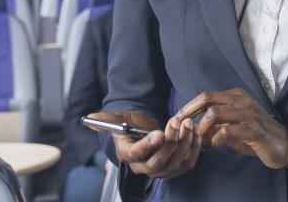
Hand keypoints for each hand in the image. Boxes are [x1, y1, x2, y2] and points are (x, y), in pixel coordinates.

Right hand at [85, 110, 201, 178]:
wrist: (143, 131)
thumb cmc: (130, 125)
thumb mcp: (118, 119)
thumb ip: (106, 119)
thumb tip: (91, 117)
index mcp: (127, 155)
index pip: (137, 154)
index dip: (149, 145)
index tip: (160, 132)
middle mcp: (142, 167)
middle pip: (157, 162)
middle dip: (171, 142)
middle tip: (178, 122)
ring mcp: (160, 170)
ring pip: (174, 164)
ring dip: (185, 144)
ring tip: (189, 124)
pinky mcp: (174, 168)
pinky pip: (187, 163)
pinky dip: (194, 149)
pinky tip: (196, 132)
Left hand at [174, 88, 287, 169]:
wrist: (282, 144)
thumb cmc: (256, 135)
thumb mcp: (233, 128)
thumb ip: (215, 126)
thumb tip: (193, 128)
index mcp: (236, 96)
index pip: (206, 96)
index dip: (189, 107)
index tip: (177, 118)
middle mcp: (241, 100)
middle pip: (208, 98)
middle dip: (189, 112)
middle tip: (180, 126)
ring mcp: (247, 113)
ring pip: (215, 113)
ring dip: (203, 128)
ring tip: (203, 138)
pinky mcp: (252, 129)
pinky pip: (227, 131)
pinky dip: (216, 138)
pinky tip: (217, 144)